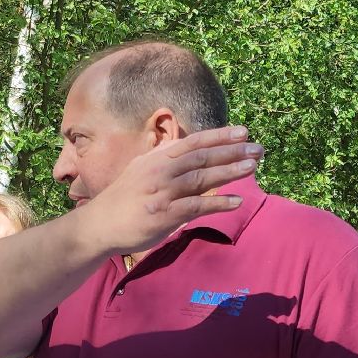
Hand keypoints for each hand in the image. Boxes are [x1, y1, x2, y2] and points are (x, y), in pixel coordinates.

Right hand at [76, 127, 262, 256]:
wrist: (99, 224)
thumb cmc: (123, 198)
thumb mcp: (140, 169)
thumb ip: (162, 157)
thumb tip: (183, 144)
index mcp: (156, 159)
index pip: (193, 142)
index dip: (219, 136)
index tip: (243, 132)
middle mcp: (160, 172)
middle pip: (202, 157)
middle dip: (232, 152)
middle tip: (258, 149)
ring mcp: (162, 193)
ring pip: (202, 178)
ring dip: (229, 172)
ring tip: (253, 168)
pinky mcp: (164, 215)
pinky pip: (196, 206)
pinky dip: (218, 202)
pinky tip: (236, 202)